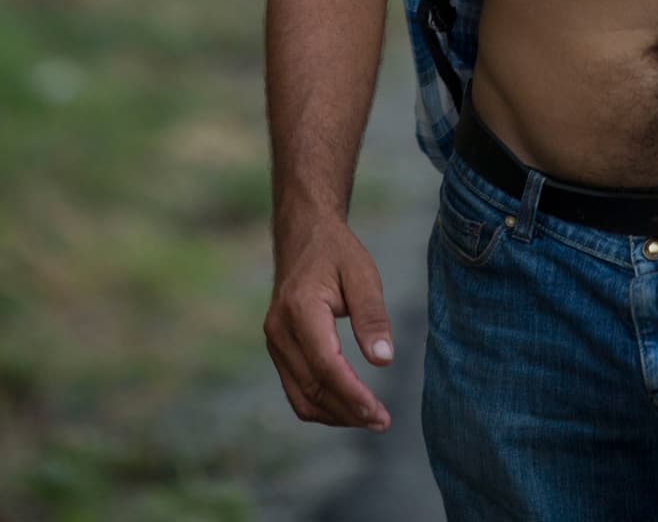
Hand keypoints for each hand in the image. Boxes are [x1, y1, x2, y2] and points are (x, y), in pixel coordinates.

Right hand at [265, 217, 394, 431]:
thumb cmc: (337, 252)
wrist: (304, 235)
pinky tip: (348, 407)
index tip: (379, 413)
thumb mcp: (363, 273)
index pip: (326, 365)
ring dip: (335, 415)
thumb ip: (372, 316)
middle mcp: (279, 329)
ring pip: (301, 396)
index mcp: (300, 308)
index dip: (353, 394)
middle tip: (383, 421)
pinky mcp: (277, 348)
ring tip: (370, 419)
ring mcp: (274, 341)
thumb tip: (384, 361)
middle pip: (313, 387)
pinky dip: (321, 405)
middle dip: (348, 411)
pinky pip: (296, 389)